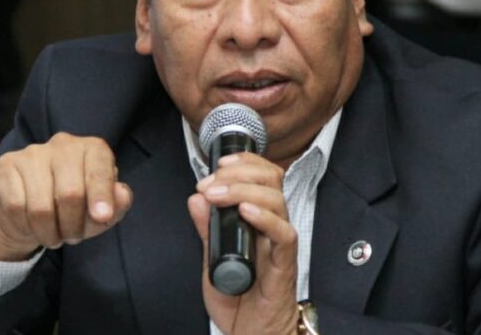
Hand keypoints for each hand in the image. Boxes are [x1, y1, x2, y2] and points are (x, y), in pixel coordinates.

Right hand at [0, 132, 132, 260]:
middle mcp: (64, 144)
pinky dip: (26, 227)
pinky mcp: (7, 165)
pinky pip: (16, 208)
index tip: (103, 217)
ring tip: (54, 236)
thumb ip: (117, 205)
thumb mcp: (101, 211)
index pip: (99, 169)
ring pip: (41, 206)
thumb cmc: (74, 208)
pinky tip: (31, 226)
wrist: (28, 210)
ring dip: (50, 232)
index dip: (102, 195)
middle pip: (70, 192)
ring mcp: (33, 153)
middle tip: (73, 238)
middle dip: (73, 225)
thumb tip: (122, 195)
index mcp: (92, 149)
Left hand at [188, 153, 298, 334]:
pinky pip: (284, 234)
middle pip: (271, 180)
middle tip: (211, 181)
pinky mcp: (284, 263)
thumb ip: (206, 229)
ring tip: (218, 195)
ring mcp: (280, 244)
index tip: (217, 165)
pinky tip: (245, 211)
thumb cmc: (238, 299)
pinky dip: (265, 218)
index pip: (263, 176)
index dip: (244, 162)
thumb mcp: (211, 258)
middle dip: (240, 171)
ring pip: (276, 200)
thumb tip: (196, 198)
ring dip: (244, 190)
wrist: (250, 334)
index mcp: (259, 219)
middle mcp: (273, 226)